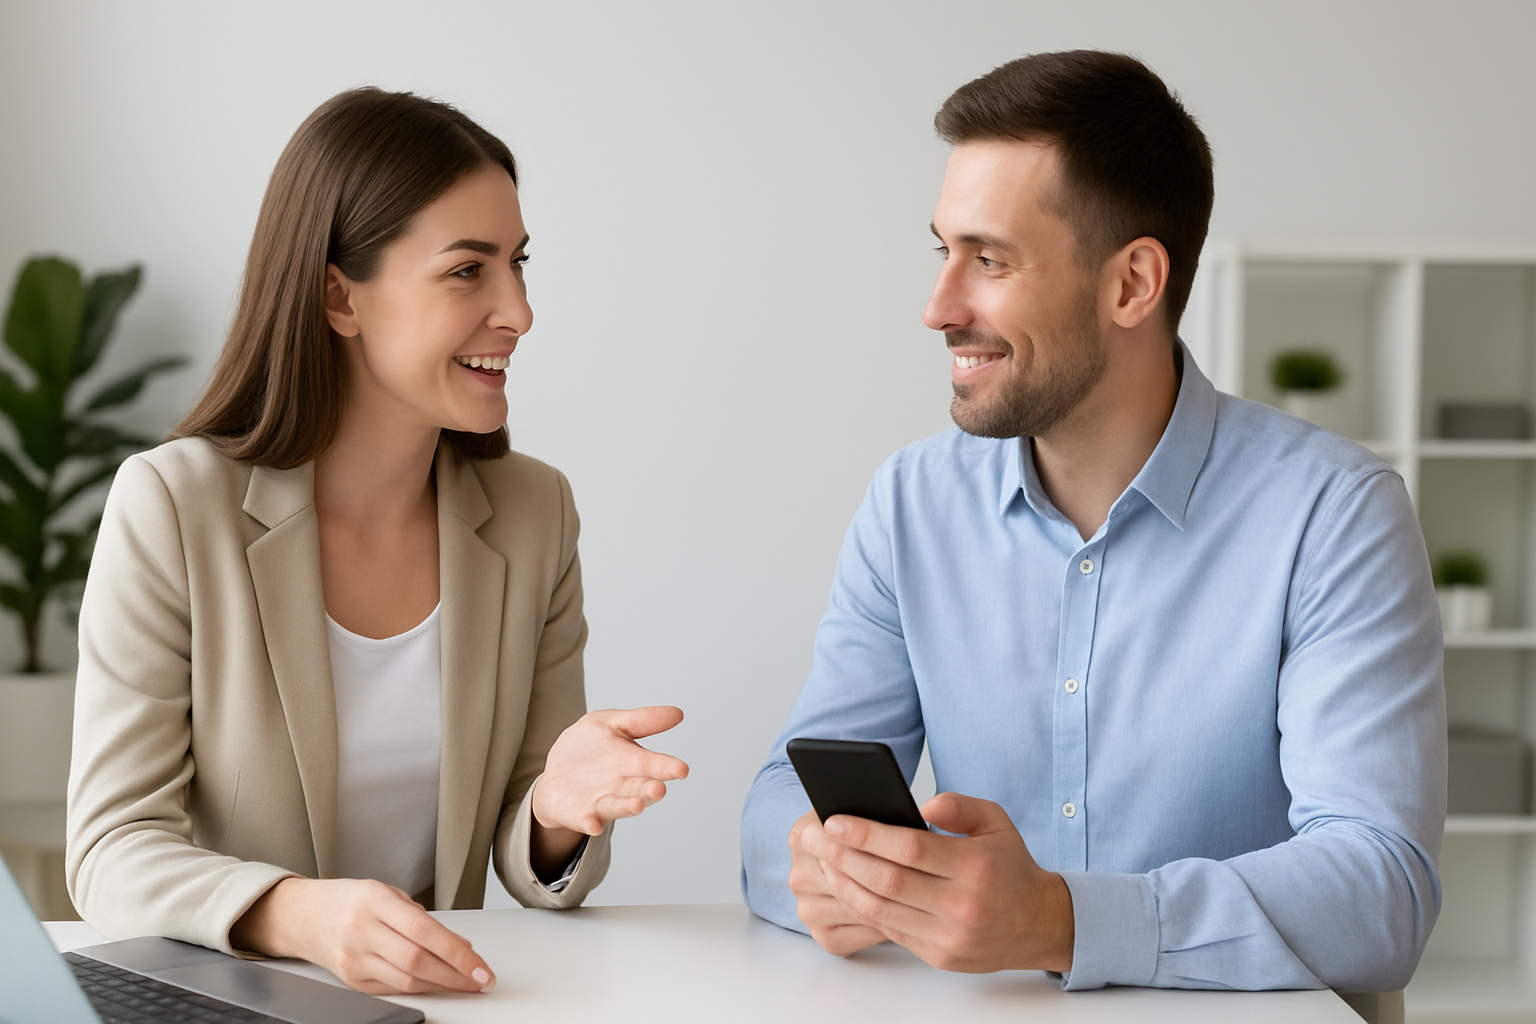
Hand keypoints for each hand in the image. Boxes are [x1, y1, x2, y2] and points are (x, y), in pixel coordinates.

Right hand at [229, 877, 494, 994]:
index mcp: (374, 900)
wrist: (303, 916)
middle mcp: (361, 930)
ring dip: (442, 985)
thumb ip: (422, 918)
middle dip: (457, 975)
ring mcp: (353, 958)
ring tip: (465, 983)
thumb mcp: (387, 893)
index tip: (481, 966)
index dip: (458, 953)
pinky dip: (420, 988)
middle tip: (481, 980)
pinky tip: (437, 983)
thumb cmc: (350, 900)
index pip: (425, 932)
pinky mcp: (351, 980)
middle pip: (417, 961)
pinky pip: (393, 990)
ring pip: (406, 981)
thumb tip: (460, 945)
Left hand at [532, 706, 688, 836]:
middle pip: (640, 789)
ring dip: (627, 807)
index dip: (667, 767)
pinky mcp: (581, 815)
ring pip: (618, 806)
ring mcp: (602, 802)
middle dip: (649, 790)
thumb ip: (642, 720)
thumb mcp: (610, 724)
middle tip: (659, 788)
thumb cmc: (588, 749)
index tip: (682, 769)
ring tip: (637, 805)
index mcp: (633, 763)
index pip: (654, 765)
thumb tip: (678, 713)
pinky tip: (594, 825)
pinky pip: (587, 821)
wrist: (555, 776)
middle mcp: (623, 787)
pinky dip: (591, 823)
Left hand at [803, 792, 1074, 972]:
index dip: (867, 834)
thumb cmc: (1009, 866)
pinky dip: (863, 907)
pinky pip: (890, 929)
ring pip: (881, 909)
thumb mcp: (995, 822)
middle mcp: (962, 905)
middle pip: (887, 880)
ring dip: (846, 884)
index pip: (910, 849)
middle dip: (845, 858)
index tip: (836, 820)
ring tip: (827, 861)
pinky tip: (849, 886)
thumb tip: (922, 804)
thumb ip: (959, 805)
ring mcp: (949, 935)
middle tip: (819, 839)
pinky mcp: (939, 956)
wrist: (1037, 924)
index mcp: (975, 867)